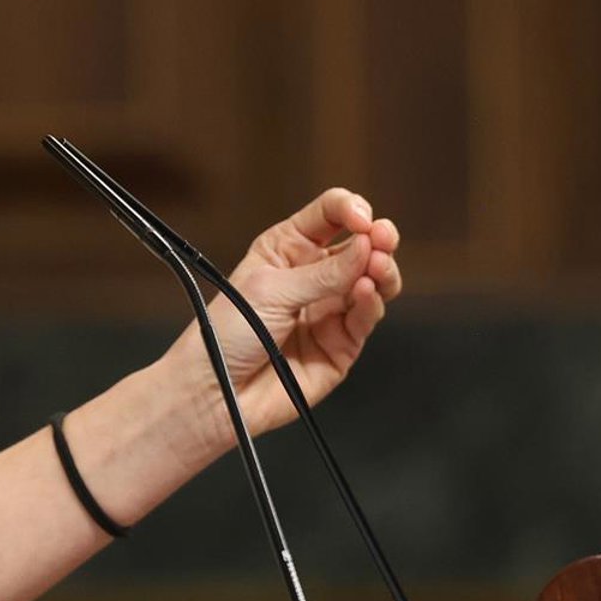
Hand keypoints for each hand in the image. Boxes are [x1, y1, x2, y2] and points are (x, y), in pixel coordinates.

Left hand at [160, 189, 402, 452]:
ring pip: (372, 281)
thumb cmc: (227, 333)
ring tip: (378, 267)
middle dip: (377, 238)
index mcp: (288, 249)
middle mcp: (313, 276)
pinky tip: (364, 293)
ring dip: (381, 270)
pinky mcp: (341, 344)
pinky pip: (365, 318)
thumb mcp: (270, 290)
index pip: (330, 214)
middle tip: (383, 238)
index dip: (350, 209)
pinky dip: (370, 303)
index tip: (362, 218)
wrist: (217, 391)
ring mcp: (329, 310)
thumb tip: (366, 247)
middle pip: (359, 246)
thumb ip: (323, 273)